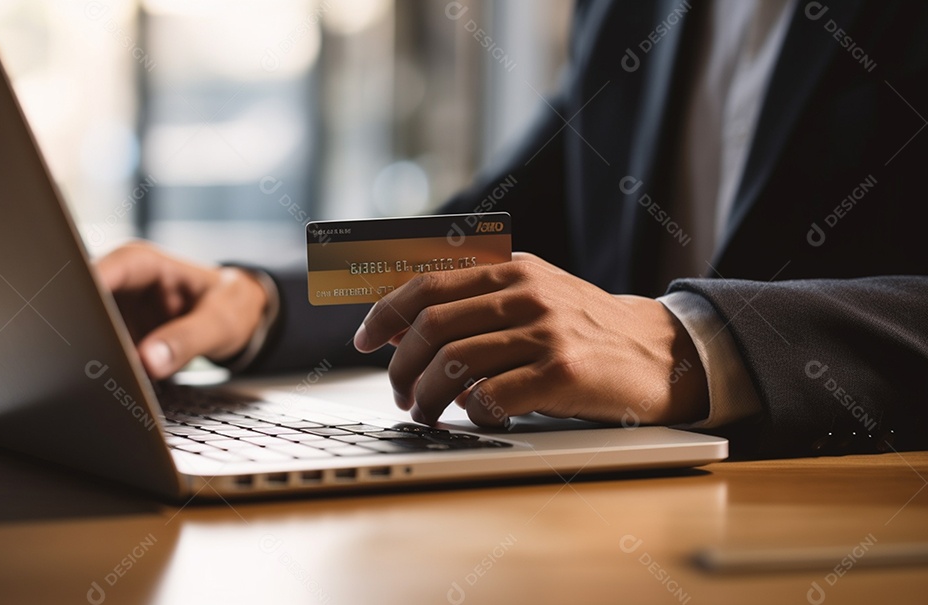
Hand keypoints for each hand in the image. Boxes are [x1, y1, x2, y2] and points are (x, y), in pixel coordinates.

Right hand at [95, 242, 267, 378]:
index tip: (78, 323)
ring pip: (88, 331)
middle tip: (91, 360)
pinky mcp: (118, 337)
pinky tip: (117, 381)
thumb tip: (148, 361)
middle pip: (84, 302)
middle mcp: (122, 284)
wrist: (236, 317)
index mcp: (143, 264)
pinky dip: (106, 366)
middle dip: (82, 330)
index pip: (101, 271)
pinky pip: (101, 351)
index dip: (83, 294)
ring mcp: (116, 312)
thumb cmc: (229, 306)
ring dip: (93, 353)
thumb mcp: (219, 322)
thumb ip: (187, 339)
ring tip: (108, 374)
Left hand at [352, 253, 707, 427]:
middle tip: (400, 393)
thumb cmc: (583, 330)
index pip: (426, 285)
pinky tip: (477, 415)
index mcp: (510, 269)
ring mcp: (544, 331)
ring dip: (428, 397)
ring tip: (426, 413)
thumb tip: (403, 327)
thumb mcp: (533, 295)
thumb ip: (478, 300)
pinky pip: (493, 395)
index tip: (362, 341)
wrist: (660, 351)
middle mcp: (524, 294)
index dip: (383, 314)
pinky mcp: (563, 372)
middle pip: (431, 328)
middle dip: (401, 367)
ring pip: (454, 364)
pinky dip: (472, 411)